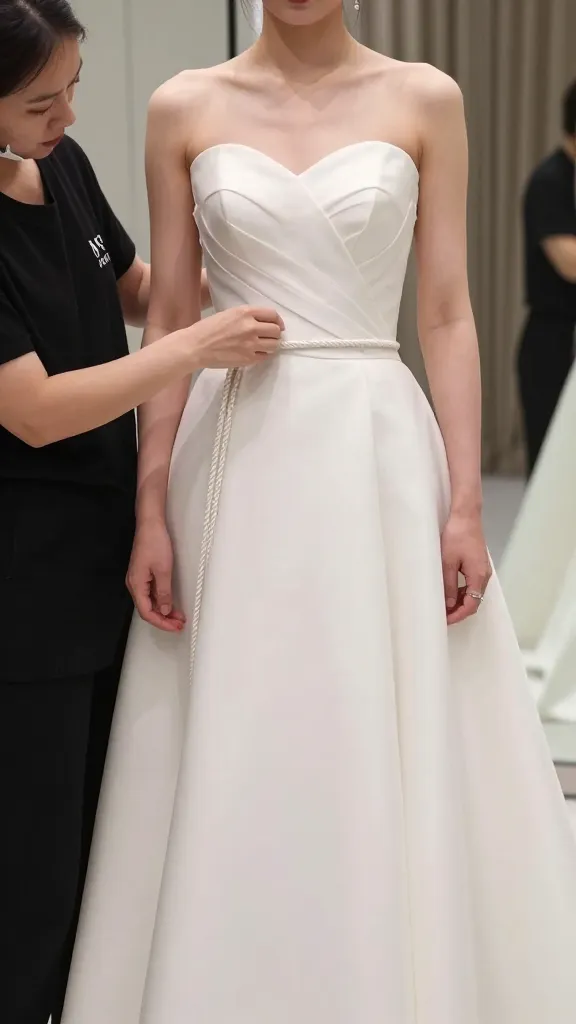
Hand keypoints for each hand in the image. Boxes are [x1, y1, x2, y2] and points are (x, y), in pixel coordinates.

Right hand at [126, 518, 185, 632]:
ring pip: (150, 603)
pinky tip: (171, 603)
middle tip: (179, 624)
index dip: (161, 623)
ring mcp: (138, 579)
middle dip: (163, 619)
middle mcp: (134, 584)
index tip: (175, 627)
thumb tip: (163, 610)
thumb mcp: (163, 570)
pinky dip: (161, 601)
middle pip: (147, 610)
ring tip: (178, 617)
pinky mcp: (143, 574)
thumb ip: (163, 593)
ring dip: (163, 611)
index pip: (147, 612)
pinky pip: (151, 593)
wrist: (150, 524)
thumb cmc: (154, 542)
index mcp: (136, 585)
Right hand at [183, 306, 284, 369]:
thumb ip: (247, 316)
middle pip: (276, 331)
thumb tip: (263, 322)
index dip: (277, 321)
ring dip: (271, 345)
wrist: (196, 346)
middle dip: (275, 333)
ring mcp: (251, 344)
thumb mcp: (229, 314)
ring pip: (274, 345)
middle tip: (268, 336)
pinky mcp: (248, 359)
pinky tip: (254, 353)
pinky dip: (262, 355)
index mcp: (245, 312)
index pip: (272, 315)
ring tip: (263, 345)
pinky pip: (265, 356)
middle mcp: (251, 327)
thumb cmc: (208, 329)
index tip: (277, 325)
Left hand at [441, 512, 491, 624]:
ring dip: (459, 602)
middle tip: (441, 616)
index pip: (471, 605)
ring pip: (473, 594)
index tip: (444, 620)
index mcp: (478, 576)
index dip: (458, 615)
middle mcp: (484, 576)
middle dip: (458, 611)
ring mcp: (483, 570)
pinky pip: (472, 585)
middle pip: (474, 602)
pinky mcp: (478, 565)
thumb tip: (448, 605)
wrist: (466, 516)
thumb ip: (449, 585)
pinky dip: (461, 592)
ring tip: (443, 606)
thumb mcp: (448, 562)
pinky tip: (449, 592)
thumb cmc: (456, 535)